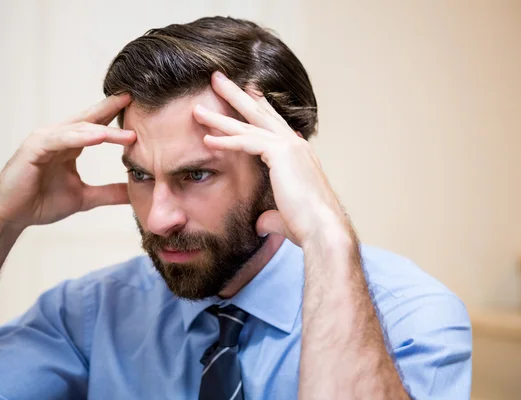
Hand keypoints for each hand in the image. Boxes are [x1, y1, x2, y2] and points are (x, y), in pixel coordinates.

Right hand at [0, 95, 134, 230]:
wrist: (10, 217)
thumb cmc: (41, 203)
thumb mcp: (84, 198)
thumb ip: (109, 193)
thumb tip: (134, 193)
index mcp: (70, 145)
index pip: (97, 125)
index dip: (115, 116)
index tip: (140, 109)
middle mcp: (58, 137)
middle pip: (90, 119)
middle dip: (112, 109)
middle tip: (135, 99)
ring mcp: (44, 140)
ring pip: (79, 130)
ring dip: (105, 130)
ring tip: (129, 134)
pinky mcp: (33, 148)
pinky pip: (60, 139)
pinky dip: (80, 137)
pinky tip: (99, 137)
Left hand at [193, 72, 348, 246]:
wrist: (322, 229)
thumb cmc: (307, 225)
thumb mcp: (283, 217)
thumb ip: (269, 217)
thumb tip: (260, 225)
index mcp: (298, 154)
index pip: (274, 124)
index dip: (258, 107)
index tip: (246, 93)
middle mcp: (296, 144)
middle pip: (260, 113)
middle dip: (237, 95)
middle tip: (218, 79)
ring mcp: (290, 146)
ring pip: (249, 125)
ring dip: (221, 116)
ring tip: (198, 109)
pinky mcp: (281, 154)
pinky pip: (247, 143)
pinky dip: (225, 141)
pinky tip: (206, 140)